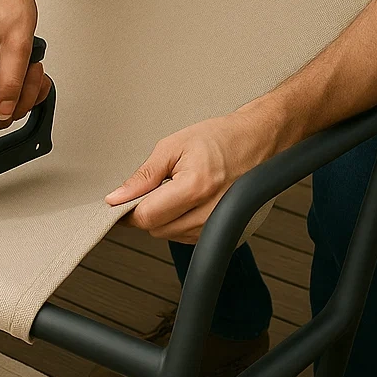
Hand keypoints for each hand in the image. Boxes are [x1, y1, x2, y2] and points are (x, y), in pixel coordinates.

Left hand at [105, 105, 279, 242]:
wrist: (259, 140)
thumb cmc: (221, 138)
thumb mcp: (172, 147)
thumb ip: (142, 176)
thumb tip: (117, 197)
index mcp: (195, 188)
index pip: (146, 217)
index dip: (129, 210)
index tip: (123, 201)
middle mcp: (211, 212)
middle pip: (157, 230)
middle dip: (149, 211)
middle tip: (158, 187)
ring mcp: (222, 227)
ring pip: (171, 236)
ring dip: (167, 218)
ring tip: (181, 190)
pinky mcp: (229, 236)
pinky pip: (190, 238)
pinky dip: (183, 223)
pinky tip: (193, 201)